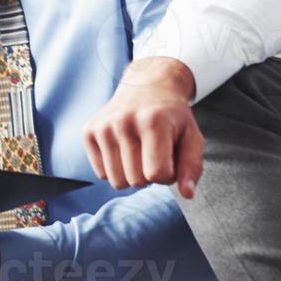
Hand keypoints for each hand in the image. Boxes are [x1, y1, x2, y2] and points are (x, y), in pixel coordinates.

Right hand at [83, 56, 201, 195]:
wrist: (147, 86)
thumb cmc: (172, 117)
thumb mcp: (192, 137)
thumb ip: (192, 167)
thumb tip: (187, 195)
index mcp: (153, 122)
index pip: (157, 174)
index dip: (167, 175)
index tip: (170, 160)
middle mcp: (123, 122)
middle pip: (136, 181)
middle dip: (149, 176)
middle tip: (154, 155)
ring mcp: (103, 127)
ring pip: (116, 182)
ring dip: (131, 175)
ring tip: (139, 154)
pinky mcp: (89, 131)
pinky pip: (101, 174)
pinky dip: (115, 169)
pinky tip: (124, 150)